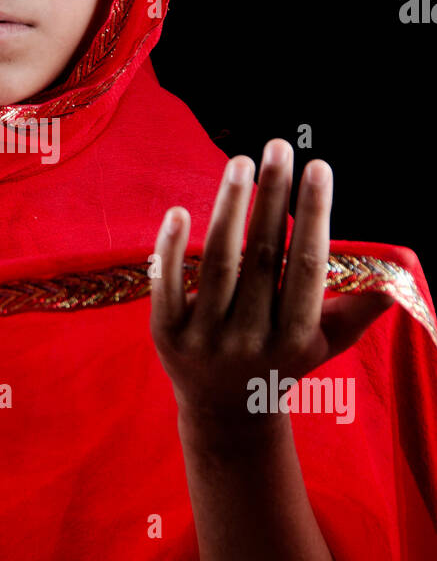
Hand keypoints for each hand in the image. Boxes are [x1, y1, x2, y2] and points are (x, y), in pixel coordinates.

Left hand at [150, 139, 393, 452]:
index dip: (314, 216)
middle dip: (272, 197)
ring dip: (229, 207)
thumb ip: (356, 310)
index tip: (318, 168)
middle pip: (262, 257)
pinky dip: (170, 249)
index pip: (308, 267)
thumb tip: (395, 276)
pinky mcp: (165, 336)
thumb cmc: (281, 364)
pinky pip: (167, 286)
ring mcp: (205, 339)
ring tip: (240, 160)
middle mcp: (250, 340)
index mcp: (295, 339)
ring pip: (218, 263)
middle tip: (278, 146)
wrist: (225, 414)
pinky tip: (179, 209)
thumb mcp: (324, 344)